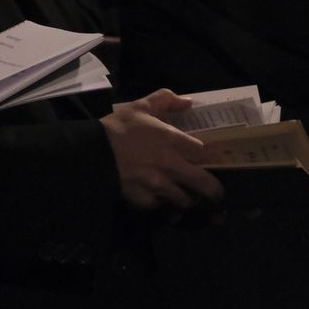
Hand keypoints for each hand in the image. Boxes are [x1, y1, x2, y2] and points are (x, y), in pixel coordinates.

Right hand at [101, 89, 223, 209]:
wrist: (91, 152)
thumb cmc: (118, 128)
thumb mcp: (140, 106)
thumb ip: (166, 100)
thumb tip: (189, 102)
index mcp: (173, 142)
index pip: (208, 155)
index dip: (215, 161)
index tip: (217, 164)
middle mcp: (172, 167)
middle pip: (206, 185)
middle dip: (214, 192)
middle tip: (215, 194)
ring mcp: (159, 186)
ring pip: (186, 201)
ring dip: (189, 200)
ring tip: (188, 199)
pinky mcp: (144, 200)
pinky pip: (162, 208)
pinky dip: (164, 206)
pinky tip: (162, 203)